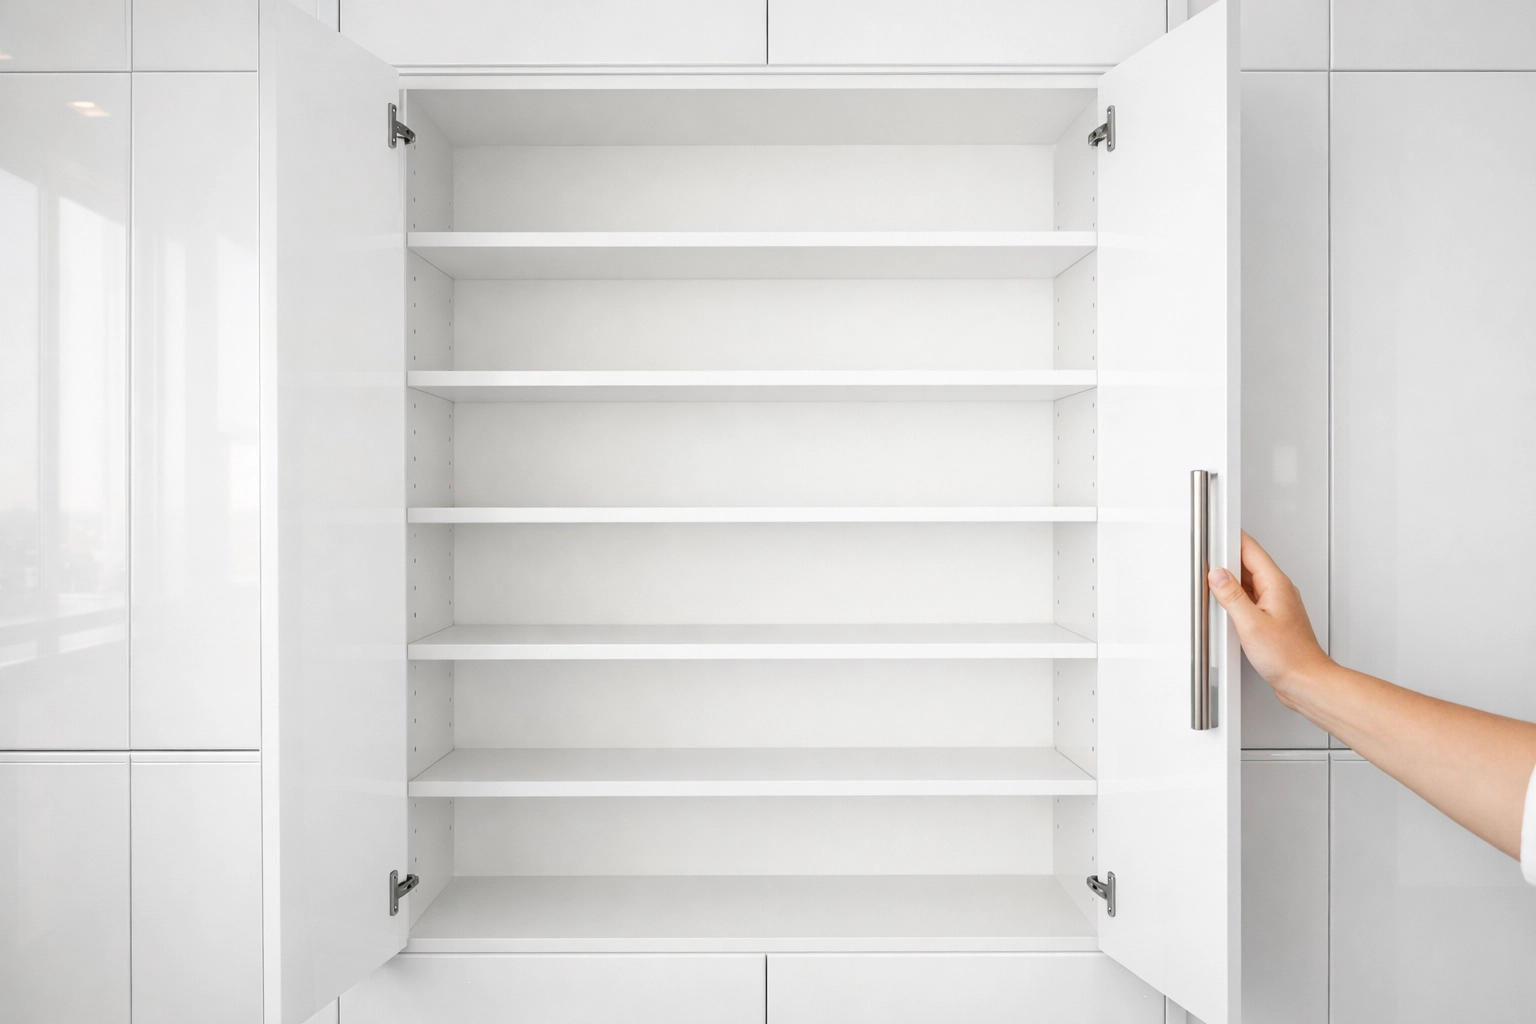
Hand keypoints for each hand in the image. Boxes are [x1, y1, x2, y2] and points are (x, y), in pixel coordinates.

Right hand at [1207, 532, 1330, 698]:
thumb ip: (1231, 596)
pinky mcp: (1272, 618)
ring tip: (1215, 590)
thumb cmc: (1288, 656)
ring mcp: (1276, 604)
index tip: (1213, 535)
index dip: (1230, 538)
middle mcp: (1279, 590)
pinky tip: (1227, 611)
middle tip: (1207, 564)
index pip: (1250, 549)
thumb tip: (1218, 576)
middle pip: (1248, 563)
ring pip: (1248, 582)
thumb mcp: (1251, 624)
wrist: (1305, 681)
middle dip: (1226, 561)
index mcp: (1276, 584)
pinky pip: (1250, 599)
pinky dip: (1236, 600)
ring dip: (1230, 583)